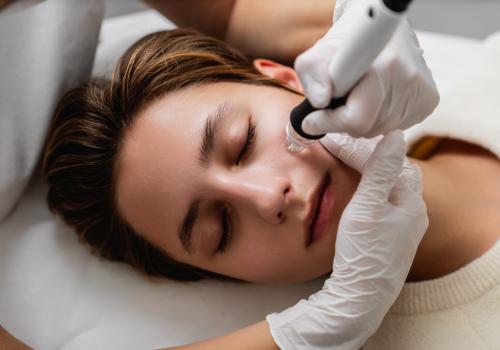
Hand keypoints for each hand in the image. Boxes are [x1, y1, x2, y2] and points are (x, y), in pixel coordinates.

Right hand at [266, 130, 427, 348]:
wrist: (360, 296)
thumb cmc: (363, 252)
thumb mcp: (368, 206)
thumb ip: (379, 171)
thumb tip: (395, 136)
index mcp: (411, 202)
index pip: (387, 162)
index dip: (359, 149)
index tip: (333, 140)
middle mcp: (412, 212)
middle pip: (392, 172)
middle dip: (366, 156)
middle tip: (338, 145)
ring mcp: (402, 226)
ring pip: (387, 187)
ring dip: (368, 171)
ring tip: (345, 158)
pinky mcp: (390, 237)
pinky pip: (382, 202)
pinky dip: (368, 188)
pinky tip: (357, 187)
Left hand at [294, 0, 439, 137]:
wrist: (378, 30)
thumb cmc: (345, 45)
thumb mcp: (317, 56)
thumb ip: (313, 78)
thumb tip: (321, 102)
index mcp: (385, 66)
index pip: (356, 118)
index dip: (330, 122)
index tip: (313, 120)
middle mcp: (410, 79)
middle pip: (368, 128)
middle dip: (345, 120)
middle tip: (338, 102)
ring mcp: (422, 92)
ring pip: (380, 130)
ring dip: (362, 120)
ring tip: (358, 96)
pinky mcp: (429, 100)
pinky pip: (396, 127)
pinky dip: (380, 119)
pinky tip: (376, 99)